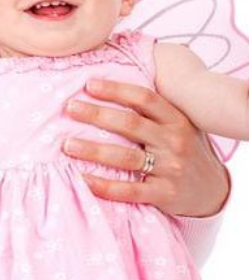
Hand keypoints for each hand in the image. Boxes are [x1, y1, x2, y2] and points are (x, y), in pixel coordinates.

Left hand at [62, 79, 229, 217]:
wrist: (213, 190)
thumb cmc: (186, 151)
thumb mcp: (180, 125)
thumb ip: (154, 111)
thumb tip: (113, 87)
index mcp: (177, 120)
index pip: (144, 98)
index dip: (116, 89)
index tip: (89, 85)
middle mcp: (174, 141)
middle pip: (130, 124)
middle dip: (96, 114)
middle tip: (70, 108)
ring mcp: (170, 168)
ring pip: (125, 157)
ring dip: (93, 150)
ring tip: (67, 145)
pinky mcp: (164, 194)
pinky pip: (128, 190)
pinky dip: (103, 185)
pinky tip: (82, 178)